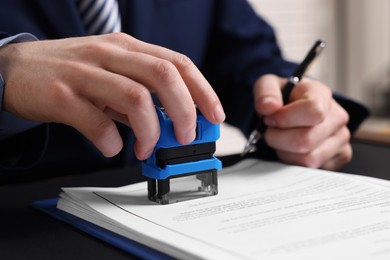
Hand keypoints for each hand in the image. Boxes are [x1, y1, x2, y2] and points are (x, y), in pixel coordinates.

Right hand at [0, 33, 224, 159]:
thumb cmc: (70, 72)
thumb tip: (171, 123)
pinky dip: (111, 140)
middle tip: (186, 137)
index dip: (202, 90)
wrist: (14, 69)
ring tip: (146, 147)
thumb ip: (141, 96)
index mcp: (127, 48)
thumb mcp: (111, 74)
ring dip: (150, 130)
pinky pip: (95, 121)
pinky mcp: (61, 95)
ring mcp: (85, 73)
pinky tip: (112, 147)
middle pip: (163, 75)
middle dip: (184, 110)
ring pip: (135, 96)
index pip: (177, 63)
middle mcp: (110, 55)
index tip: (214, 116)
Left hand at [253, 74, 350, 169]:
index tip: (270, 118)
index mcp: (322, 94)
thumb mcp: (268, 85)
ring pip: (308, 159)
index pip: (312, 111)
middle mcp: (337, 117)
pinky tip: (291, 149)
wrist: (292, 108)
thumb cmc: (283, 97)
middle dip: (278, 139)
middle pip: (306, 140)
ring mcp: (341, 139)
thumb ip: (265, 92)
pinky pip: (312, 169)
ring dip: (285, 152)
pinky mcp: (340, 157)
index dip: (285, 119)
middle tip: (271, 132)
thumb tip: (268, 107)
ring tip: (281, 140)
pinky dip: (294, 162)